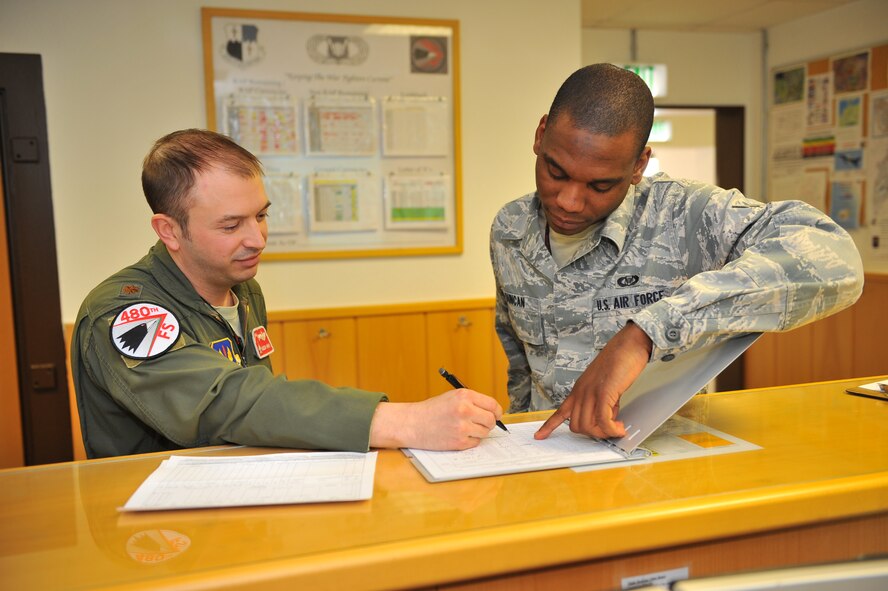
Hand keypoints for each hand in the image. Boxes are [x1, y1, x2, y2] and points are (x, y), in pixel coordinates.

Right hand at [369, 389, 502, 450]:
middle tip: (480, 423)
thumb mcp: (453, 397)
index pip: (493, 405)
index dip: (496, 412)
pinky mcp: (459, 441)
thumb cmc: (432, 410)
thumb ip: (473, 402)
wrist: (413, 423)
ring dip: (478, 432)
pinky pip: (475, 443)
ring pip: (485, 432)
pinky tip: (458, 435)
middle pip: (491, 420)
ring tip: (464, 428)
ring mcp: (463, 427)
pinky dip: (470, 441)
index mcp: (465, 396)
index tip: (496, 415)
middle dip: (488, 423)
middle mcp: (465, 410)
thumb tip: (493, 411)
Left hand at [535, 322, 651, 439]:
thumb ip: (601, 402)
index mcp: (578, 390)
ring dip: (604, 433)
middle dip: (594, 433)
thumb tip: (606, 419)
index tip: (539, 436)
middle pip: (576, 426)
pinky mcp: (604, 393)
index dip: (548, 426)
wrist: (627, 345)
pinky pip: (603, 421)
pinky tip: (620, 428)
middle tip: (609, 429)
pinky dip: (612, 429)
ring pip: (588, 426)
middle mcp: (581, 392)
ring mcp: (590, 392)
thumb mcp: (603, 385)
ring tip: (617, 427)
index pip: (559, 412)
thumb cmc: (618, 362)